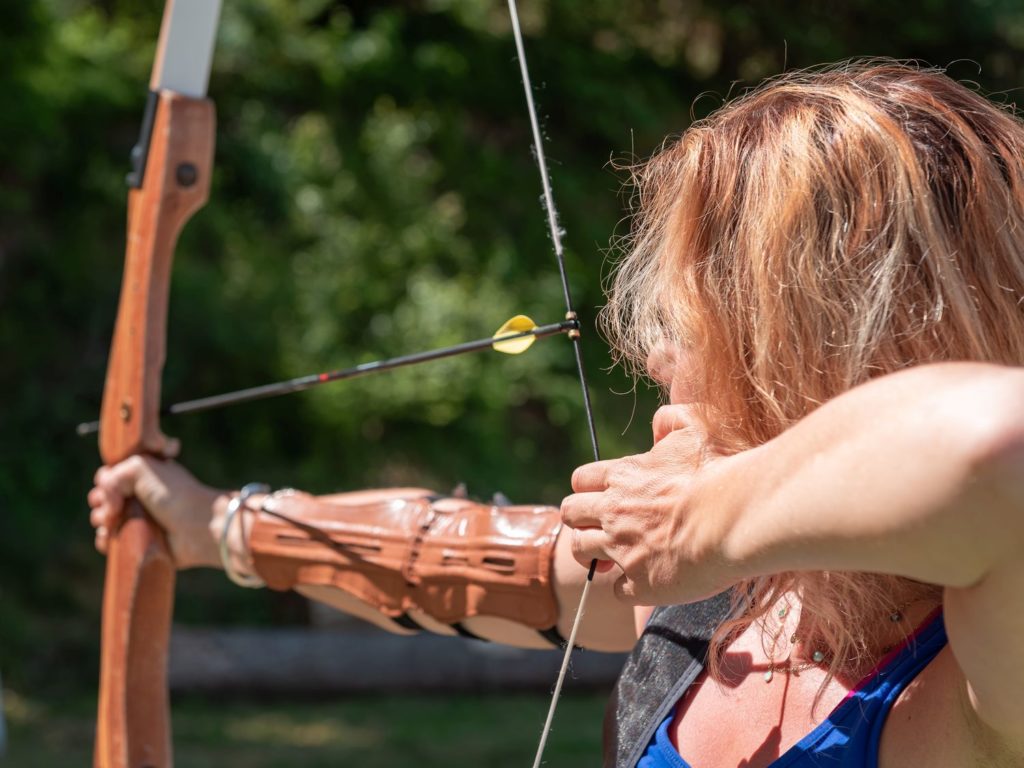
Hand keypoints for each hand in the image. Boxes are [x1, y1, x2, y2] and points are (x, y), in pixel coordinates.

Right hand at [88, 456, 224, 568]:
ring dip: (100, 522)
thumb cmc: (175, 494)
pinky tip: (109, 538)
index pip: (111, 476)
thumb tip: (105, 506)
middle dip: (100, 502)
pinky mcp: (139, 542)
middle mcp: (140, 497)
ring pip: (105, 521)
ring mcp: (139, 520)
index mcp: (143, 476)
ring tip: (110, 522)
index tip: (108, 486)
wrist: (199, 526)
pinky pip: (112, 543)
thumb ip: (114, 476)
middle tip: (110, 508)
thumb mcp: (142, 468)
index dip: (104, 481)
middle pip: (104, 498)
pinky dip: (104, 541)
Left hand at [561, 404, 739, 604]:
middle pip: (569, 513)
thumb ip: (670, 421)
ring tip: (613, 557)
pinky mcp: (640, 583)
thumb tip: (657, 427)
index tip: (605, 496)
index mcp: (624, 476)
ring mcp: (623, 549)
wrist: (734, 517)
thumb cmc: (718, 470)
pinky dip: (627, 588)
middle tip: (602, 527)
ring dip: (593, 554)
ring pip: (579, 551)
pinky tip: (646, 582)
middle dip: (580, 520)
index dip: (589, 488)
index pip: (581, 479)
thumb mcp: (694, 428)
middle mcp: (614, 512)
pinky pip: (616, 591)